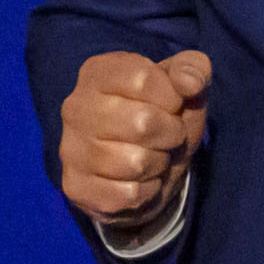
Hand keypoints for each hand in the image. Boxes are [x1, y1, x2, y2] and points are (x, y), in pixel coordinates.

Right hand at [59, 50, 210, 227]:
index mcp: (97, 72)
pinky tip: (139, 179)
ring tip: (153, 155)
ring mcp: (70, 149)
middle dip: (171, 133)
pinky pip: (128, 194)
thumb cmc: (165, 114)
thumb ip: (193, 69)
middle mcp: (75, 107)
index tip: (172, 104)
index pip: (142, 79)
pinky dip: (147, 191)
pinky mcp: (75, 187)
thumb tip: (189, 82)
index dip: (171, 97)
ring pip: (136, 163)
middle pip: (142, 123)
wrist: (148, 165)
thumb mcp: (185, 85)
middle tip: (167, 134)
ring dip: (159, 163)